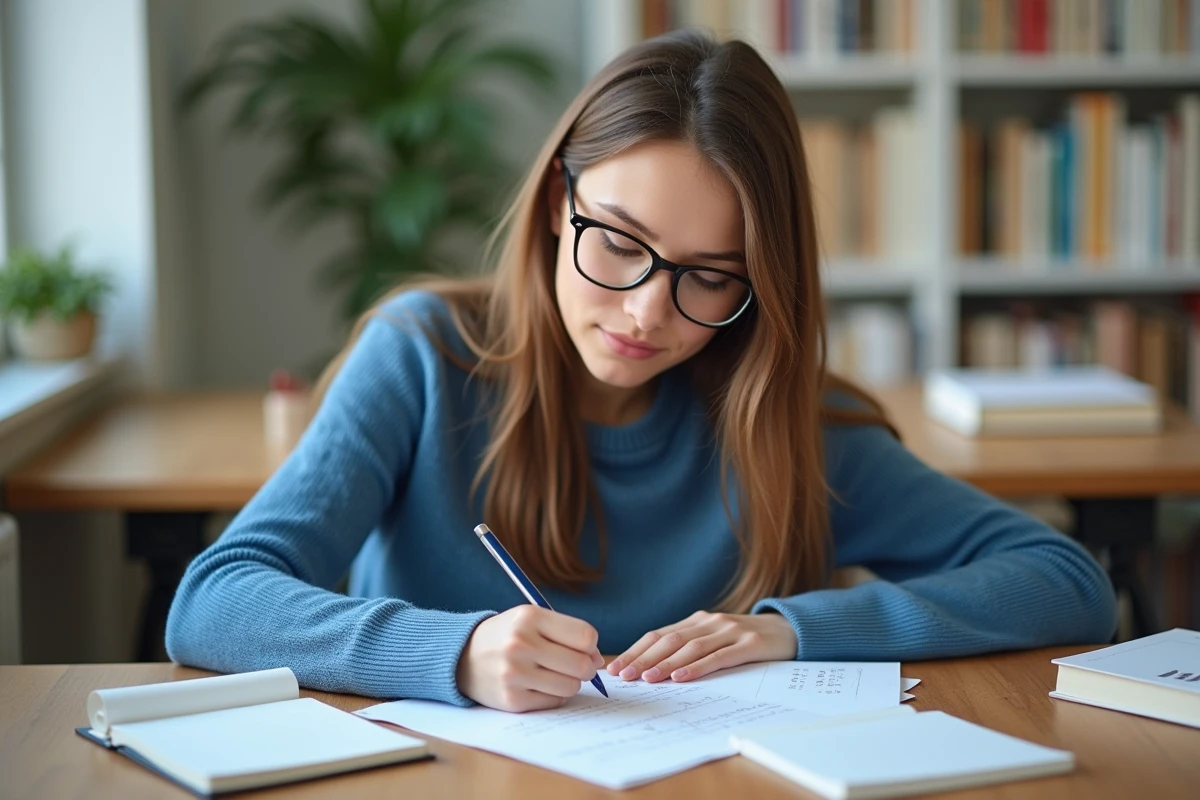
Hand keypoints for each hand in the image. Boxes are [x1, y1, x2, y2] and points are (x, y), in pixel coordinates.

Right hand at [456, 605, 603, 711]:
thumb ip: (567, 633)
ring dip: (570, 682)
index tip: (583, 648)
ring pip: (571, 687)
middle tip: (576, 666)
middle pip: (581, 665)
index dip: (590, 645)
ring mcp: (515, 674)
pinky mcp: (512, 700)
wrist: (462, 657)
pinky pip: (554, 702)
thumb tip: (599, 661)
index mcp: (529, 617)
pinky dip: (554, 695)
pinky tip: (539, 684)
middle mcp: (521, 644)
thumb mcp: (531, 619)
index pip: (586, 636)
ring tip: (554, 674)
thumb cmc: (507, 635)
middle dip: (586, 668)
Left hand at [606, 611, 796, 682]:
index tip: (615, 667)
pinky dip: (697, 668)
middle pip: (669, 641)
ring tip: (646, 678)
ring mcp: (730, 631)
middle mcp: (710, 622)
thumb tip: (650, 669)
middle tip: (623, 675)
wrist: (790, 630)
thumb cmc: (746, 641)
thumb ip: (689, 648)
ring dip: (665, 664)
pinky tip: (681, 677)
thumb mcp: (715, 639)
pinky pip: (718, 657)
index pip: (658, 635)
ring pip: (690, 648)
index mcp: (696, 620)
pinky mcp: (749, 645)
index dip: (635, 651)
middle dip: (642, 659)